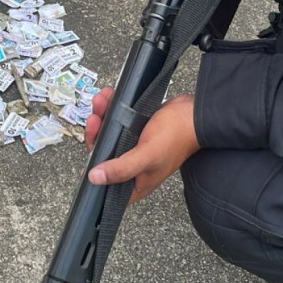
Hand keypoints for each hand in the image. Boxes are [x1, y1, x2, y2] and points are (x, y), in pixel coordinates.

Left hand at [85, 93, 199, 204]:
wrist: (194, 112)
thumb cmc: (177, 136)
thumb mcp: (147, 155)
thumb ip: (121, 168)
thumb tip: (95, 178)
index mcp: (136, 182)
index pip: (106, 184)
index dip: (93, 172)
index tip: (89, 151)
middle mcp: (132, 168)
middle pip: (103, 155)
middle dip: (96, 135)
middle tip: (94, 118)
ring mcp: (132, 148)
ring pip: (107, 136)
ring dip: (101, 117)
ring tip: (101, 101)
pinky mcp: (134, 131)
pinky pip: (115, 123)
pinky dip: (110, 111)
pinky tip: (108, 98)